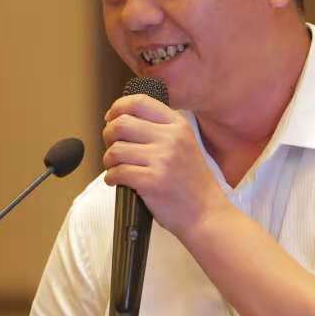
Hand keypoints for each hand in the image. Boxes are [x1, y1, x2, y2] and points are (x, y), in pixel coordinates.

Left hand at [101, 94, 228, 236]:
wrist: (206, 213)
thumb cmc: (191, 183)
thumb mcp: (184, 145)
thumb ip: (160, 130)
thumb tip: (121, 120)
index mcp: (178, 125)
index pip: (139, 102)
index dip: (118, 108)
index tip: (111, 118)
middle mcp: (170, 138)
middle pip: (121, 124)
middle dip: (108, 135)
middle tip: (111, 148)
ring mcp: (162, 160)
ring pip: (115, 150)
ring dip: (108, 160)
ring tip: (115, 168)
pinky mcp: (151, 181)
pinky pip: (117, 172)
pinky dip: (111, 178)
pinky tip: (117, 181)